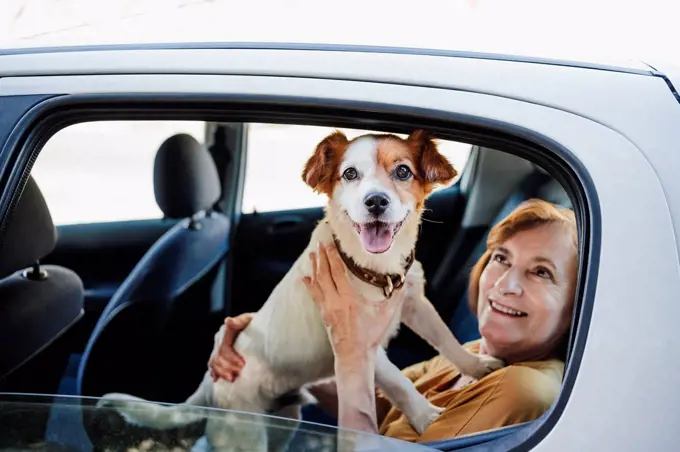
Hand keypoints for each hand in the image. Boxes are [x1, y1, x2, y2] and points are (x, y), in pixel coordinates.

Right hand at [208, 313, 253, 381]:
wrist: (257, 326)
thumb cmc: (256, 322)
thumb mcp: (250, 319)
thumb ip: (239, 321)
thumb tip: (227, 321)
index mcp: (226, 330)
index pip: (224, 347)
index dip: (231, 357)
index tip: (242, 365)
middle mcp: (219, 338)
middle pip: (218, 356)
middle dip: (227, 367)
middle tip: (239, 374)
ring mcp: (218, 346)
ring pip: (214, 362)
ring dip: (222, 372)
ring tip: (232, 379)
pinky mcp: (219, 353)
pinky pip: (213, 364)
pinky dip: (215, 372)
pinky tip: (217, 379)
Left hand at [302, 243, 403, 361]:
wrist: (354, 355)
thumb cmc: (371, 336)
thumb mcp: (386, 315)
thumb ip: (396, 297)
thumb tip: (406, 281)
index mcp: (349, 299)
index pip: (337, 272)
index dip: (332, 257)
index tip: (329, 245)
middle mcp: (335, 301)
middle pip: (324, 274)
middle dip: (321, 258)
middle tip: (319, 244)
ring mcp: (327, 308)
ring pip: (317, 283)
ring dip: (314, 268)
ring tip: (311, 254)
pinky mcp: (323, 315)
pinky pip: (314, 296)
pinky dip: (309, 285)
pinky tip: (304, 278)